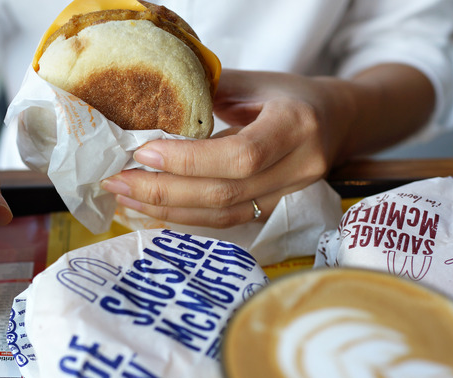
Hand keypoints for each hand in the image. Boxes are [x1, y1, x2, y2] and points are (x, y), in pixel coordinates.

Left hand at [101, 66, 432, 227]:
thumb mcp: (252, 82)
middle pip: (225, 193)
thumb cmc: (288, 94)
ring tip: (125, 198)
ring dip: (167, 210)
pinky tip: (152, 210)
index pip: (240, 156)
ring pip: (223, 214)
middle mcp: (299, 166)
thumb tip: (146, 108)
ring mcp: (290, 195)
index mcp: (295, 126)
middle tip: (117, 181)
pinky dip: (185, 217)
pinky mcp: (274, 210)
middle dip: (163, 191)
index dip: (188, 161)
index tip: (143, 152)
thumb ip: (206, 93)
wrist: (335, 120)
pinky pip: (226, 221)